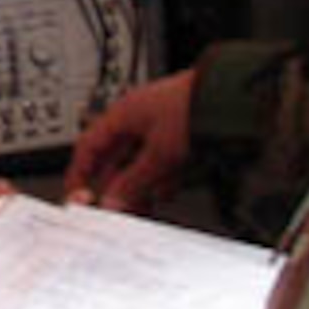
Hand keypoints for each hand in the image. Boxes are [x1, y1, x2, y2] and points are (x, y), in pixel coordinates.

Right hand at [62, 68, 196, 214]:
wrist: (230, 98)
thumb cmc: (192, 108)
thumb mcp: (158, 153)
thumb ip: (133, 181)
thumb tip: (112, 202)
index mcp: (121, 115)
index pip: (88, 146)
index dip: (80, 173)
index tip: (79, 196)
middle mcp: (136, 120)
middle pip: (114, 160)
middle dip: (115, 187)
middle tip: (116, 209)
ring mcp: (156, 127)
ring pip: (138, 164)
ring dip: (139, 186)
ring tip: (144, 205)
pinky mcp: (176, 135)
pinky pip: (159, 163)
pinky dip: (160, 179)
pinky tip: (166, 192)